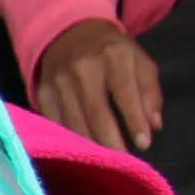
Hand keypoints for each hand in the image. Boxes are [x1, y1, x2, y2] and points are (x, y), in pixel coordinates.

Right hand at [34, 19, 162, 152]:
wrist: (69, 33)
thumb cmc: (112, 52)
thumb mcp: (139, 62)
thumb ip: (150, 92)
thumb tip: (152, 126)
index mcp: (113, 56)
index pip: (125, 93)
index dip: (134, 120)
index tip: (143, 144)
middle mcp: (82, 68)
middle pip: (96, 112)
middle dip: (110, 141)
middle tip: (122, 161)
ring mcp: (58, 81)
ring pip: (73, 122)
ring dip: (89, 144)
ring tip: (103, 160)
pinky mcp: (42, 93)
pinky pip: (55, 122)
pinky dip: (68, 138)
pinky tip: (80, 149)